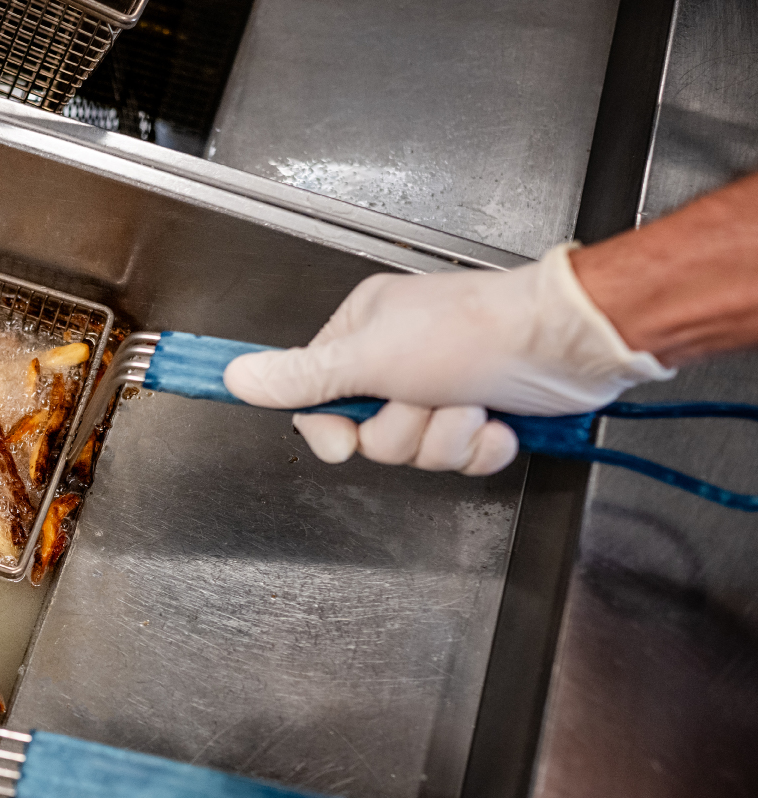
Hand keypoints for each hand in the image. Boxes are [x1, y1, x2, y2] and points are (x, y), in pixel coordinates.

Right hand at [222, 245, 673, 474]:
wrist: (567, 342)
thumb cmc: (474, 332)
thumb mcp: (371, 357)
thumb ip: (303, 378)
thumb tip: (237, 376)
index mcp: (362, 333)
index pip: (317, 400)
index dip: (332, 429)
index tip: (345, 438)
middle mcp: (397, 360)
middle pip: (368, 434)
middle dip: (405, 429)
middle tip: (428, 398)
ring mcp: (440, 389)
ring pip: (414, 451)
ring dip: (447, 437)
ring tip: (471, 402)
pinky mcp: (479, 415)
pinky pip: (459, 459)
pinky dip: (481, 447)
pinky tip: (499, 421)